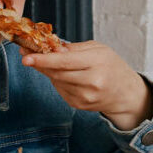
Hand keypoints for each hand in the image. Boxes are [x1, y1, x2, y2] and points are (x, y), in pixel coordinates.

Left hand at [21, 42, 152, 128]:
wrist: (126, 93)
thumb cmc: (112, 67)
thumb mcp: (98, 49)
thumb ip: (73, 49)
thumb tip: (50, 48)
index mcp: (97, 63)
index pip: (65, 62)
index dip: (43, 59)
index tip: (26, 57)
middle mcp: (92, 82)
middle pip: (57, 73)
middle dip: (40, 63)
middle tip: (27, 54)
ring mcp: (85, 96)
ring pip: (56, 81)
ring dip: (49, 71)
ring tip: (52, 63)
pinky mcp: (79, 105)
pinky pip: (60, 90)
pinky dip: (58, 81)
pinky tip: (66, 76)